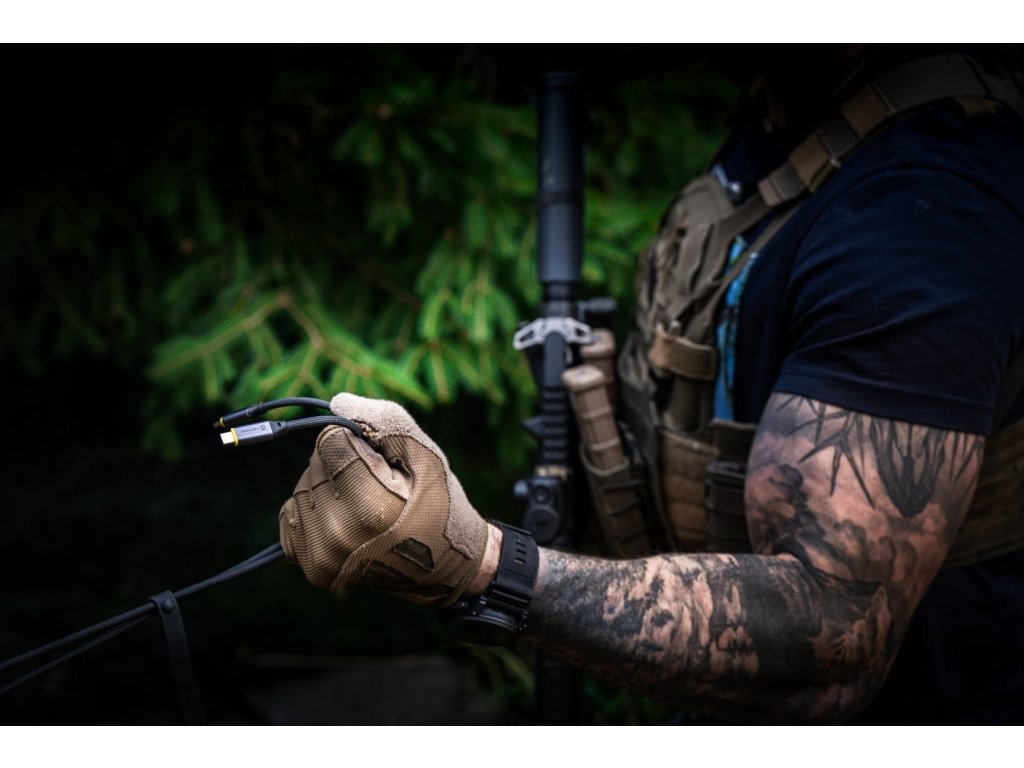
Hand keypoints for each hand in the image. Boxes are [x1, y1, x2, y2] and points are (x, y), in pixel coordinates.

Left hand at [279, 393, 489, 605]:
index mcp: (370, 509)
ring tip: (367, 506)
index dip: (357, 441)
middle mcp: (338, 538)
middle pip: (314, 465)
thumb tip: (335, 402)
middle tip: (380, 487)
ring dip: (328, 487)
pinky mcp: (313, 568)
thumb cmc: (439, 501)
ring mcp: (322, 558)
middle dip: (343, 463)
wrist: (445, 563)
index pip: (330, 442)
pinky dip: (315, 510)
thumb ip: (383, 421)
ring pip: (302, 488)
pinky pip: (292, 514)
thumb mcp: (425, 453)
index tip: (383, 462)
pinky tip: (346, 520)